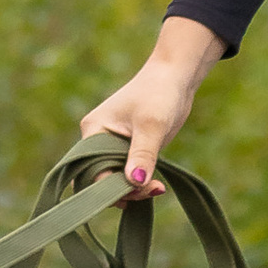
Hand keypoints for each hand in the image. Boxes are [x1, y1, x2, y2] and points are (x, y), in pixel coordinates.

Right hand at [80, 15, 226, 189]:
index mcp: (93, 131)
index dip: (114, 186)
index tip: (143, 187)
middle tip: (154, 189)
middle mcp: (96, 140)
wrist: (175, 77)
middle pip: (100, 178)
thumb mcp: (152, 125)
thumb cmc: (160, 94)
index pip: (93, 171)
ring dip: (133, 189)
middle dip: (123, 190)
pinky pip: (125, 174)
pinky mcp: (126, 149)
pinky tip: (156, 185)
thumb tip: (135, 183)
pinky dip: (138, 182)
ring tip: (158, 187)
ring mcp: (111, 145)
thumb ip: (142, 155)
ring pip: (113, 179)